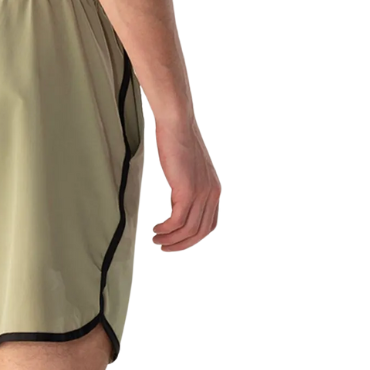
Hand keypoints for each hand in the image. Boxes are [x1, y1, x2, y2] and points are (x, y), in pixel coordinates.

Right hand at [152, 118, 220, 251]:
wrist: (177, 124)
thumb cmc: (178, 143)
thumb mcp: (186, 171)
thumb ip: (185, 189)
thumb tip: (176, 205)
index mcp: (214, 190)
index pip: (209, 225)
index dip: (192, 238)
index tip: (175, 240)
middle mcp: (212, 193)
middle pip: (200, 232)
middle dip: (181, 244)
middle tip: (163, 246)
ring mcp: (201, 193)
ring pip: (188, 230)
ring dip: (171, 239)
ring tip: (156, 239)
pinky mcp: (188, 190)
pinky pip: (177, 221)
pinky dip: (166, 229)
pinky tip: (156, 228)